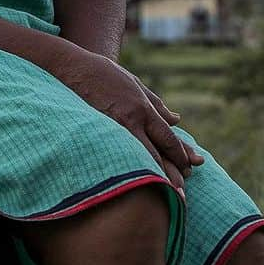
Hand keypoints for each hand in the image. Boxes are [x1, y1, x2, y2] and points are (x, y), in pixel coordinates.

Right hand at [52, 49, 204, 196]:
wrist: (73, 67)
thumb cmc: (104, 74)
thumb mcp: (135, 84)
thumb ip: (157, 104)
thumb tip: (177, 120)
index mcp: (144, 109)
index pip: (168, 138)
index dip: (181, 154)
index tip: (191, 168)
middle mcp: (132, 120)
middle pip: (157, 154)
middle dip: (171, 175)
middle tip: (182, 196)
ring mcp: (113, 128)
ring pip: (138, 159)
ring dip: (153, 178)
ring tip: (165, 197)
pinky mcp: (97, 133)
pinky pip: (117, 156)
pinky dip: (127, 171)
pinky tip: (132, 185)